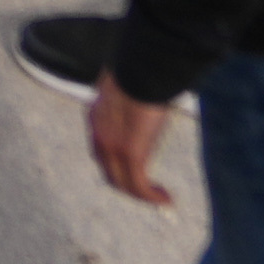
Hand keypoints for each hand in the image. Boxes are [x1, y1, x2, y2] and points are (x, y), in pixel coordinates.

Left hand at [87, 80, 181, 206]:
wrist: (141, 65)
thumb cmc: (141, 69)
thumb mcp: (129, 86)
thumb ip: (131, 97)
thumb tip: (147, 92)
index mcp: (95, 117)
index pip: (102, 152)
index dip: (119, 166)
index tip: (140, 172)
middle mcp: (98, 134)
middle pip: (110, 172)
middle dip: (130, 185)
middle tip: (152, 190)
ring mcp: (112, 146)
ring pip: (123, 183)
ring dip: (142, 194)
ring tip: (163, 197)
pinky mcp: (130, 153)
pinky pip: (138, 185)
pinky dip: (151, 196)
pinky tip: (167, 198)